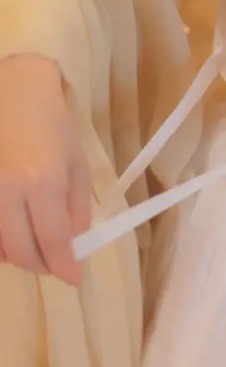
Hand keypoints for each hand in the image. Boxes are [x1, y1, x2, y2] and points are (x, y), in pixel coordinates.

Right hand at [0, 56, 90, 284]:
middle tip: (51, 263)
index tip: (73, 278)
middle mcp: (8, 190)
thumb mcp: (75, 164)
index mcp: (44, 182)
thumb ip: (76, 209)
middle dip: (40, 265)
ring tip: (29, 244)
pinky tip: (8, 230)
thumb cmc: (51, 123)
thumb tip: (74, 248)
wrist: (12, 88)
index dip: (65, 267)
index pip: (55, 243)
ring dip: (15, 254)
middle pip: (21, 252)